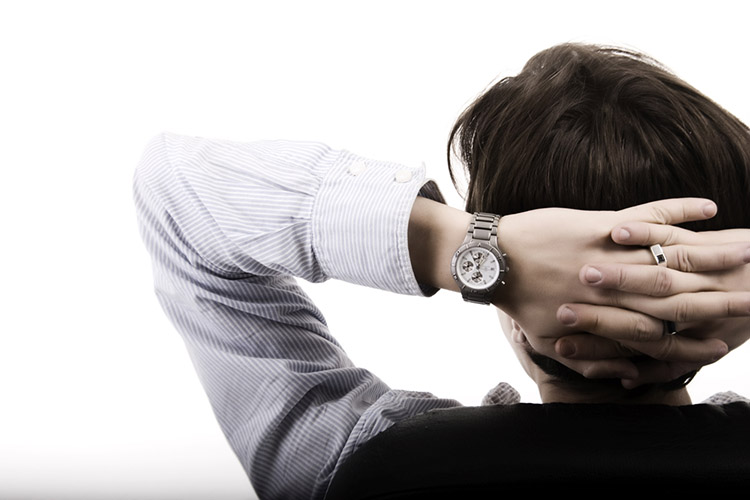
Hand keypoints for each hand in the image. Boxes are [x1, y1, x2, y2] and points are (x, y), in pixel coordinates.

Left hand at [492, 198, 746, 379]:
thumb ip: (586, 358)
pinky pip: (651, 213)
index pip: (665, 337)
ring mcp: (614, 253)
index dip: (696, 343)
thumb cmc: (518, 302)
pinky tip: (708, 207)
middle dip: (724, 297)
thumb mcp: (549, 341)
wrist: (492, 259)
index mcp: (607, 319)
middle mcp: (619, 287)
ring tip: (749, 251)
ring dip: (716, 252)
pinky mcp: (604, 222)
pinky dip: (680, 209)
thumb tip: (619, 374)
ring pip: (675, 253)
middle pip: (682, 294)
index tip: (723, 346)